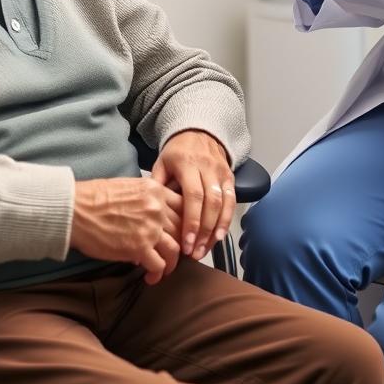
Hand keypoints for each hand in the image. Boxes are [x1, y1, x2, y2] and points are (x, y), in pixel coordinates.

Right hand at [70, 177, 183, 284]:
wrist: (74, 210)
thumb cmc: (93, 198)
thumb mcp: (127, 187)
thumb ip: (146, 200)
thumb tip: (153, 219)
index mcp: (154, 189)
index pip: (183, 205)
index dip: (185, 222)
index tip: (182, 232)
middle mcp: (156, 207)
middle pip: (182, 229)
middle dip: (181, 244)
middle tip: (174, 254)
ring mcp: (150, 228)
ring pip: (175, 249)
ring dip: (171, 263)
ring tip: (163, 269)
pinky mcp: (139, 248)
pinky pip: (159, 265)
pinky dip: (157, 274)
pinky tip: (150, 277)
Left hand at [151, 130, 234, 261]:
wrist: (198, 131)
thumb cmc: (177, 151)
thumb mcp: (162, 162)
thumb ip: (158, 185)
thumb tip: (151, 211)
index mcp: (187, 164)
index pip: (193, 196)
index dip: (192, 221)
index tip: (186, 242)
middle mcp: (207, 168)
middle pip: (210, 203)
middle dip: (203, 231)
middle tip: (194, 252)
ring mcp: (221, 172)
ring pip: (223, 204)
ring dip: (215, 230)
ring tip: (205, 249)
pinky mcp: (230, 177)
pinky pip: (232, 201)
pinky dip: (227, 220)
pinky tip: (219, 237)